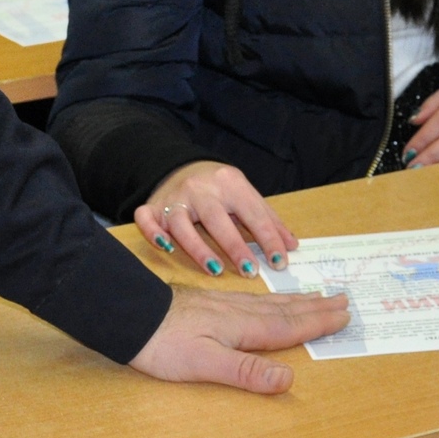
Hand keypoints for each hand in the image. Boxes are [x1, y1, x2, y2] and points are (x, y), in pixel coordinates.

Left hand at [129, 284, 349, 393]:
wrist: (129, 315)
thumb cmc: (163, 344)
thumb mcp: (205, 364)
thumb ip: (247, 372)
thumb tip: (288, 379)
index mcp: (241, 327)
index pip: (288, 326)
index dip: (317, 323)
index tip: (344, 315)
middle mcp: (237, 311)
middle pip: (285, 309)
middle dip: (315, 306)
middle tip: (343, 299)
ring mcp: (222, 305)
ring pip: (269, 302)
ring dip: (297, 300)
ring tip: (316, 296)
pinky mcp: (208, 304)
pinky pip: (252, 299)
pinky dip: (271, 299)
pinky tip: (266, 300)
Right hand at [142, 160, 297, 277]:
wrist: (181, 166)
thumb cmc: (219, 188)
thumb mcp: (246, 195)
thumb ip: (268, 219)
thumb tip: (292, 246)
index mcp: (229, 182)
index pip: (252, 212)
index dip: (267, 237)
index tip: (280, 261)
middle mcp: (199, 188)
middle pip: (216, 218)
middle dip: (234, 245)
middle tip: (250, 271)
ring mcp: (173, 197)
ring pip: (181, 223)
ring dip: (198, 248)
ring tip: (215, 270)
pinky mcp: (152, 207)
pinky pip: (146, 219)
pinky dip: (153, 233)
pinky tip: (166, 248)